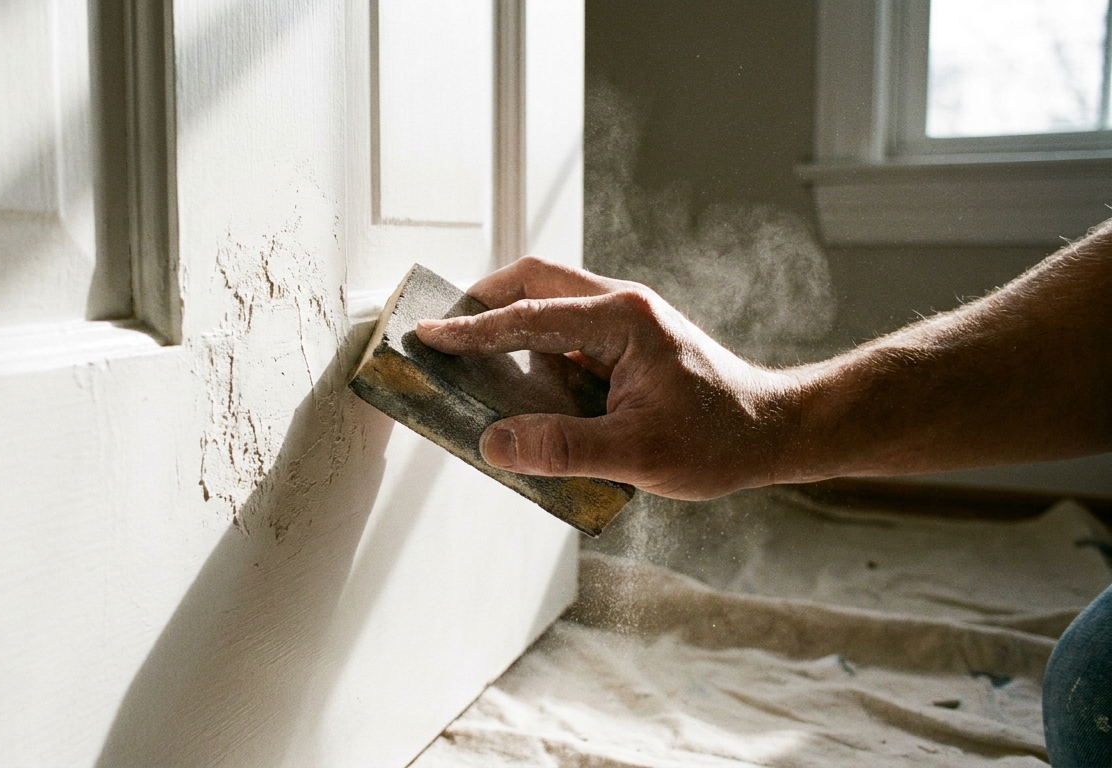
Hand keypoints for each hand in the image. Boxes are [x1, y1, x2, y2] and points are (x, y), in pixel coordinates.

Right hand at [415, 257, 801, 499]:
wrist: (773, 432)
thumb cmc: (717, 439)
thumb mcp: (637, 453)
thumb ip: (562, 448)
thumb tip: (494, 443)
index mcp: (622, 320)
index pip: (529, 316)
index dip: (474, 330)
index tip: (429, 335)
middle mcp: (622, 307)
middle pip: (537, 280)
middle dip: (487, 299)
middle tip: (448, 331)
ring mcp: (626, 322)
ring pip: (552, 301)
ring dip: (512, 322)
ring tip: (476, 361)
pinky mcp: (628, 343)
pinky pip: (568, 331)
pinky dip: (536, 348)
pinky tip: (524, 389)